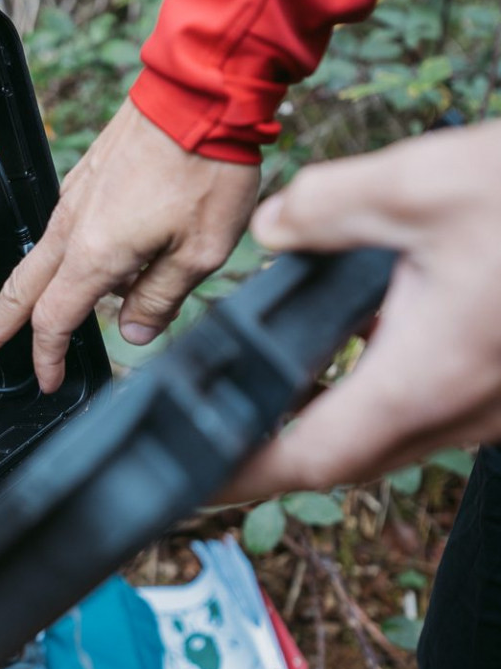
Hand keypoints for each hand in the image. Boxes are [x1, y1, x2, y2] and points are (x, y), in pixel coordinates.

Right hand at [0, 99, 260, 392]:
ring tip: (26, 317)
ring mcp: (75, 198)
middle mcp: (73, 225)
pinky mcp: (87, 178)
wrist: (199, 93)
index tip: (49, 379)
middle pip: (20, 290)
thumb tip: (134, 331)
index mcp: (94, 253)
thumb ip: (161, 298)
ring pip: (38, 258)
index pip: (54, 320)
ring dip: (25, 293)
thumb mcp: (201, 252)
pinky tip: (85, 263)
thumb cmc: (205, 165)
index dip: (47, 357)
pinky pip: (63, 229)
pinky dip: (59, 258)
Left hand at [221, 120, 500, 502]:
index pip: (312, 454)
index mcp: (427, 376)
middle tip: (217, 442)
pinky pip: (431, 411)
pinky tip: (362, 347)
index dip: (245, 477)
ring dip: (330, 425)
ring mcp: (494, 409)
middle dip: (277, 456)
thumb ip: (327, 207)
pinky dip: (381, 394)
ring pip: (392, 439)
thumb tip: (273, 229)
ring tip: (269, 399)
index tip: (196, 487)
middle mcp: (463, 410)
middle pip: (348, 459)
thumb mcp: (426, 182)